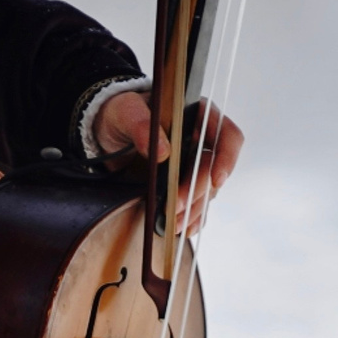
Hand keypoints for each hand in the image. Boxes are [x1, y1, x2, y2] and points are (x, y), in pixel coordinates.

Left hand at [96, 91, 243, 233]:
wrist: (111, 130)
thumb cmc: (123, 112)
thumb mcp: (125, 111)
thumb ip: (141, 124)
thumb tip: (164, 151)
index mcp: (198, 114)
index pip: (226, 134)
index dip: (226, 158)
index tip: (216, 180)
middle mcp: (203, 139)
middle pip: (214, 168)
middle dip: (197, 190)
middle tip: (176, 206)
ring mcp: (196, 162)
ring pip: (207, 190)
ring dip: (193, 208)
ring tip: (173, 223)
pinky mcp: (186, 181)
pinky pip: (197, 201)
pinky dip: (191, 216)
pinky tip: (182, 227)